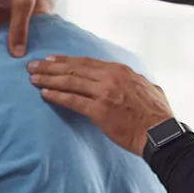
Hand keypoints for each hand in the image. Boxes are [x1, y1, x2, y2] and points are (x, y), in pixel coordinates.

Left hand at [28, 56, 173, 155]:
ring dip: (49, 78)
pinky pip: (72, 100)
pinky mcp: (99, 111)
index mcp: (121, 70)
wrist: (160, 133)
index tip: (52, 59)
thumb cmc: (158, 114)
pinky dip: (57, 95)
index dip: (67, 60)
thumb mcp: (150, 88)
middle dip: (51, 66)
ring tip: (33, 78)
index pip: (87, 62)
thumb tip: (138, 80)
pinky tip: (44, 93)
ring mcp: (104, 93)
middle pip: (74, 68)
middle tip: (33, 65)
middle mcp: (110, 77)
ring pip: (70, 81)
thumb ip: (138, 81)